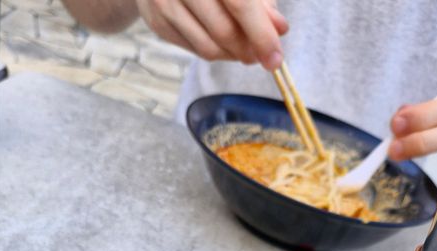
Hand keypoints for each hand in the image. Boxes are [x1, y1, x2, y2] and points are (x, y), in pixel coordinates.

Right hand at [135, 0, 287, 68]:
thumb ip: (260, 1)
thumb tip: (280, 29)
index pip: (240, 4)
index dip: (261, 35)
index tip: (275, 58)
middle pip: (224, 31)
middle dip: (247, 49)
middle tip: (260, 55)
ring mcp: (165, 3)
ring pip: (208, 48)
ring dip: (232, 55)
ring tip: (242, 48)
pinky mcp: (157, 22)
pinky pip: (194, 49)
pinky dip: (214, 50)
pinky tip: (220, 40)